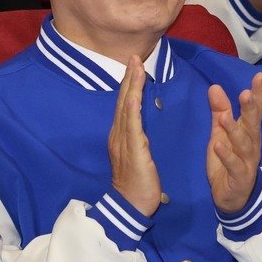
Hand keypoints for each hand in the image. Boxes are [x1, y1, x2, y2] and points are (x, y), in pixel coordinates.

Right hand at [108, 56, 160, 216]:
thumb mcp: (138, 156)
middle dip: (129, 78)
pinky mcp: (132, 149)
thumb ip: (138, 140)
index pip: (125, 104)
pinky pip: (131, 125)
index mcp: (121, 136)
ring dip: (131, 86)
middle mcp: (118, 134)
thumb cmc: (137, 184)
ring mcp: (123, 141)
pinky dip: (132, 108)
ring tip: (136, 67)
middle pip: (123, 100)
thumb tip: (142, 128)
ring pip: (127, 108)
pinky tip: (134, 95)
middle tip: (133, 56)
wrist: (130, 205)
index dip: (130, 84)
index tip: (134, 65)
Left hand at [206, 72, 261, 214]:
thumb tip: (215, 87)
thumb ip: (220, 111)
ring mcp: (247, 162)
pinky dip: (226, 155)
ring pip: (244, 144)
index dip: (258, 94)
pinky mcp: (239, 178)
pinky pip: (233, 165)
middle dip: (251, 109)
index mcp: (248, 133)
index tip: (259, 76)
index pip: (255, 110)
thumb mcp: (220, 133)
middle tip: (247, 93)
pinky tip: (218, 145)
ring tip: (225, 117)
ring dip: (235, 130)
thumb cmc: (227, 161)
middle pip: (253, 125)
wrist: (230, 198)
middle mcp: (252, 145)